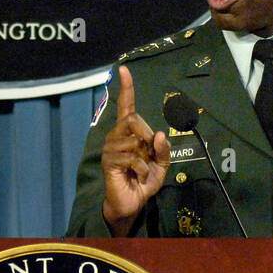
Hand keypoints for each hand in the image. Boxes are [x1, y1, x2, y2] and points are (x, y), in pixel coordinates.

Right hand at [100, 66, 170, 235]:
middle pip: (133, 119)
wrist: (132, 203)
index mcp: (128, 133)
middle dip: (147, 134)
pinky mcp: (109, 161)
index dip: (126, 88)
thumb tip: (157, 133)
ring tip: (142, 170)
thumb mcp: (162, 164)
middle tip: (150, 154)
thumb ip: (163, 149)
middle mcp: (116, 136)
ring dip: (146, 157)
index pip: (126, 106)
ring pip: (134, 139)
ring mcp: (110, 148)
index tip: (124, 69)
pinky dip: (143, 169)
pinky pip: (133, 157)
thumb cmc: (144, 181)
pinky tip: (139, 176)